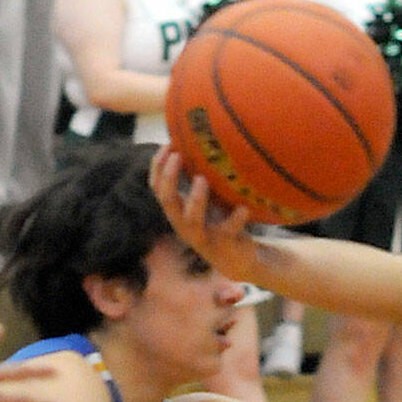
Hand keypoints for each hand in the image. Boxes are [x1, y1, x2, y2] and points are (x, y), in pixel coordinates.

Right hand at [150, 147, 259, 278]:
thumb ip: (198, 180)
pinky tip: (244, 208)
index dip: (157, 168)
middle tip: (177, 156)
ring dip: (195, 199)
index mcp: (178, 212)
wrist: (238, 259)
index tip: (166, 145)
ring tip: (201, 179)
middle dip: (169, 178)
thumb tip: (198, 143)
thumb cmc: (219, 222)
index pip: (157, 189)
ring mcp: (203, 237)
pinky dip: (236, 219)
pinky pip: (228, 231)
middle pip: (168, 202)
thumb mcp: (206, 201)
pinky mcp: (223, 245)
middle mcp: (185, 225)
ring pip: (191, 220)